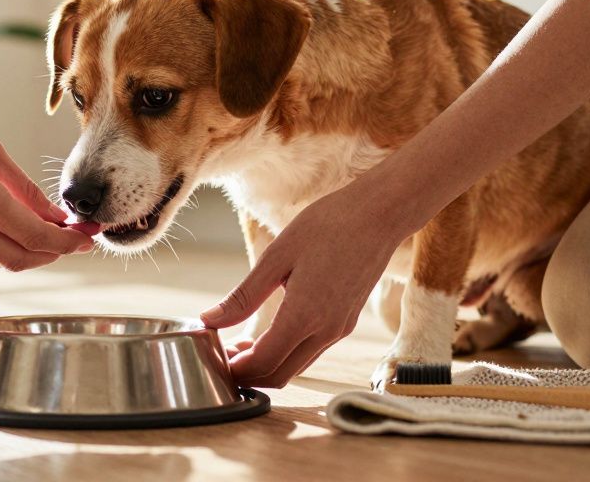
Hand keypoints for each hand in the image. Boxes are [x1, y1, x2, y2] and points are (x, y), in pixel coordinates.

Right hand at [0, 100, 93, 270]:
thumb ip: (23, 186)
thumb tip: (54, 214)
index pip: (37, 236)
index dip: (69, 242)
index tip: (88, 238)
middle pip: (21, 260)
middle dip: (52, 254)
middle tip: (70, 239)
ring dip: (24, 254)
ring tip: (38, 232)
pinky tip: (1, 230)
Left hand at [200, 180, 413, 386]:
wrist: (379, 214)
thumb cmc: (327, 226)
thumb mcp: (276, 257)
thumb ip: (243, 296)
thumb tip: (209, 321)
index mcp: (305, 316)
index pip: (263, 364)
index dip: (234, 369)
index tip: (211, 358)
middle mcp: (326, 332)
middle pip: (279, 375)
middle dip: (247, 374)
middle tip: (219, 355)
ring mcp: (340, 330)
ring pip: (296, 367)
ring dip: (266, 365)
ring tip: (237, 345)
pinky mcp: (346, 322)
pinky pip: (311, 351)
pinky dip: (285, 353)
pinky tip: (267, 334)